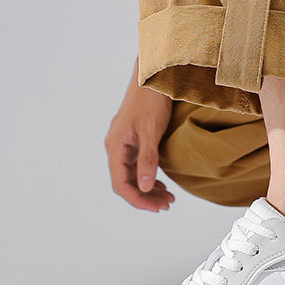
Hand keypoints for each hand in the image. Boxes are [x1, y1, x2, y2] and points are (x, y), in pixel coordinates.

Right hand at [104, 60, 175, 211]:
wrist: (153, 77)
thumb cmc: (150, 100)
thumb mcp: (151, 131)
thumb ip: (148, 160)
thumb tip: (146, 187)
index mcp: (115, 146)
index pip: (121, 184)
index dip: (138, 199)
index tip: (157, 208)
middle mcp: (116, 147)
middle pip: (126, 182)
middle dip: (146, 196)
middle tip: (168, 204)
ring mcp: (124, 144)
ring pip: (133, 175)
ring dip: (149, 189)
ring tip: (168, 198)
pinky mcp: (134, 140)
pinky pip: (137, 165)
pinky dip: (149, 177)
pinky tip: (162, 183)